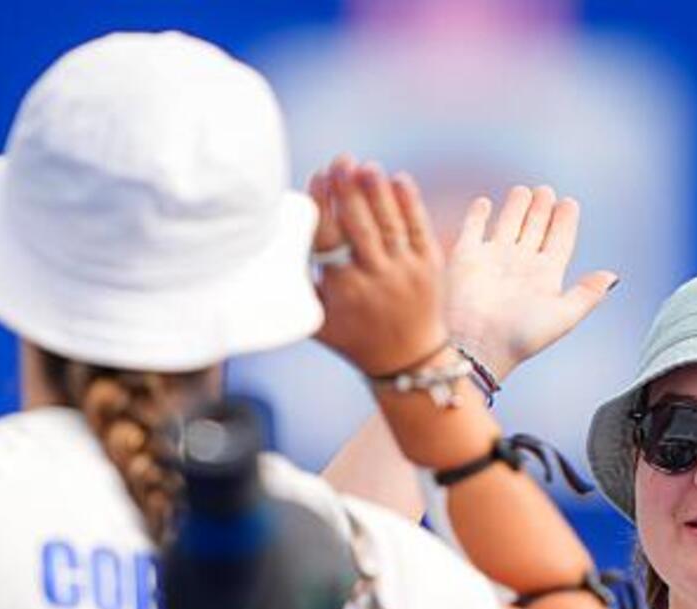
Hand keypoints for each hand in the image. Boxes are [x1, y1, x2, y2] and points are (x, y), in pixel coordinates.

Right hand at [310, 157, 448, 377]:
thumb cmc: (352, 335)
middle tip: (340, 160)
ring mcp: (405, 270)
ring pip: (389, 223)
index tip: (316, 176)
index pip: (329, 239)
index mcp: (344, 291)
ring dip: (377, 191)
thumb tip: (268, 247)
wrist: (406, 360)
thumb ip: (296, 286)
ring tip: (365, 166)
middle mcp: (375, 279)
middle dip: (349, 190)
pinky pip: (418, 228)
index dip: (322, 206)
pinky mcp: (429, 265)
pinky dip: (409, 203)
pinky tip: (398, 179)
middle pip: (360, 227)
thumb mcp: (317, 320)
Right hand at [446, 185, 618, 383]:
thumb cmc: (522, 336)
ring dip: (516, 207)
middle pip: (534, 229)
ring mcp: (493, 259)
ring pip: (508, 224)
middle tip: (546, 191)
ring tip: (524, 190)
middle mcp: (520, 265)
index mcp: (544, 277)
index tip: (569, 203)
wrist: (478, 345)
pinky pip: (473, 229)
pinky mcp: (467, 257)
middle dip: (541, 209)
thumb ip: (588, 294)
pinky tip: (486, 203)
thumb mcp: (564, 316)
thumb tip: (613, 276)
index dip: (565, 222)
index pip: (559, 242)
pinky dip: (479, 215)